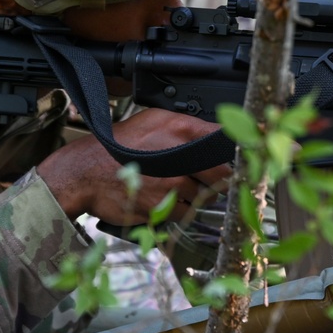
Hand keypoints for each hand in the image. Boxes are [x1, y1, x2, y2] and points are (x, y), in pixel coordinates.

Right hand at [37, 108, 229, 224]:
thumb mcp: (152, 120)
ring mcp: (174, 183)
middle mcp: (182, 155)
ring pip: (205, 195)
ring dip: (196, 195)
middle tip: (209, 177)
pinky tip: (163, 198)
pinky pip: (186, 212)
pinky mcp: (164, 206)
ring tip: (173, 185)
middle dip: (218, 178)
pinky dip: (180, 209)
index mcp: (181, 128)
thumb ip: (185, 125)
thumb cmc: (117, 146)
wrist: (85, 173)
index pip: (225, 139)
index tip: (247, 153)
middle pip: (223, 173)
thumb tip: (214, 133)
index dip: (239, 149)